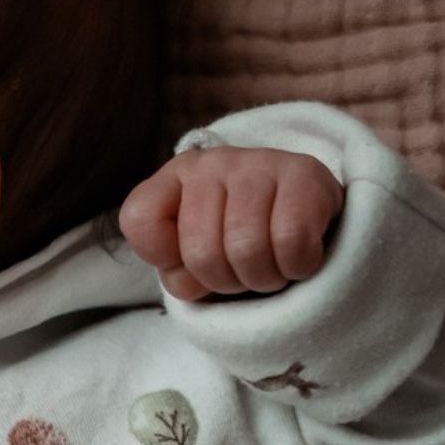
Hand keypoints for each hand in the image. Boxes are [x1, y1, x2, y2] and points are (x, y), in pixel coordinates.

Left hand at [119, 146, 344, 301]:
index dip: (163, 259)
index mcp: (174, 178)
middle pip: (200, 252)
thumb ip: (177, 273)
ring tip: (269, 267)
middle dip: (223, 282)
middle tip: (241, 273)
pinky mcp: (305, 173)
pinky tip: (296, 258)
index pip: (139, 219)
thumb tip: (188, 283)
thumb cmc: (235, 241)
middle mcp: (210, 162)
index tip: (189, 260)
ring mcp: (257, 162)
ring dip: (262, 278)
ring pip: (246, 248)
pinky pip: (291, 241)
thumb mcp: (191, 259)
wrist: (304, 214)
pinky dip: (296, 266)